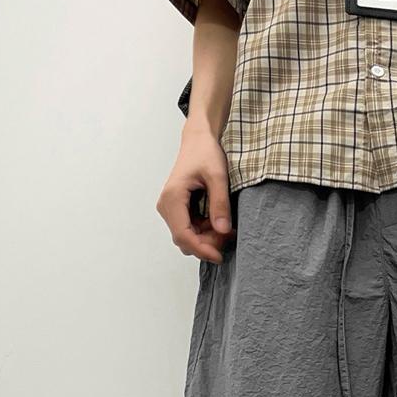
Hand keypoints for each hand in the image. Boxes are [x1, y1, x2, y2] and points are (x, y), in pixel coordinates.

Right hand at [157, 122, 233, 263]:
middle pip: (185, 240)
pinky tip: (220, 223)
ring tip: (227, 228)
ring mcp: (171, 209)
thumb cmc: (205, 153)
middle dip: (207, 244)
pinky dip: (206, 232)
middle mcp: (167, 207)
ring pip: (188, 237)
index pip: (183, 235)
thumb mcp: (218, 176)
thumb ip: (220, 203)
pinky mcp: (178, 210)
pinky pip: (191, 229)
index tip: (219, 255)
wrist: (199, 141)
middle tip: (229, 234)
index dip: (201, 249)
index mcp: (172, 198)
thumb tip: (223, 230)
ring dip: (207, 239)